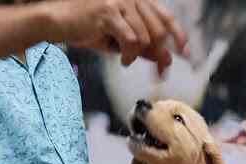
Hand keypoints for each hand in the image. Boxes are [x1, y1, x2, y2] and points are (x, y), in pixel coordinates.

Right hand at [48, 0, 188, 74]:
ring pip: (144, 38)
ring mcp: (119, 1)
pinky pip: (130, 40)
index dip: (179, 35)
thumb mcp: (123, 40)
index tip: (186, 52)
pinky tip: (122, 59)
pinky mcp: (108, 11)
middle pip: (158, 31)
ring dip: (137, 56)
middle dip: (161, 56)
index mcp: (137, 1)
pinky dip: (129, 55)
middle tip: (159, 73)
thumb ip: (145, 47)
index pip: (166, 17)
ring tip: (126, 59)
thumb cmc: (90, 29)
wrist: (59, 22)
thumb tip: (166, 59)